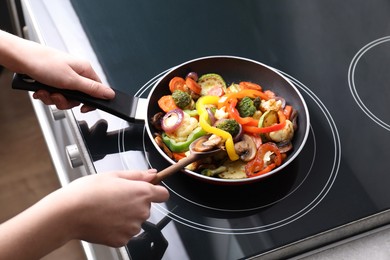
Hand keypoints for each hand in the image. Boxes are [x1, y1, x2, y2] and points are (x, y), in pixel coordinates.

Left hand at [0, 30, 114, 111]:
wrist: (20, 58)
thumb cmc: (44, 63)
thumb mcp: (72, 80)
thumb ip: (92, 89)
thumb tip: (110, 94)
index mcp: (85, 70)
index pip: (97, 90)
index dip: (91, 101)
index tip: (83, 108)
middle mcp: (75, 73)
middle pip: (79, 97)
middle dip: (66, 101)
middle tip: (58, 96)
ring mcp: (63, 77)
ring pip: (65, 97)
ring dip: (54, 99)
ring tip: (46, 92)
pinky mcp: (52, 80)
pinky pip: (55, 95)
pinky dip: (47, 95)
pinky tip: (41, 90)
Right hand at [60, 169, 168, 246]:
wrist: (68, 213)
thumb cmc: (88, 191)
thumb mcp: (114, 175)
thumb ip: (137, 175)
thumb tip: (153, 174)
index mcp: (142, 193)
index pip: (163, 194)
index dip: (155, 191)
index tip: (147, 190)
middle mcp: (141, 212)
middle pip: (146, 207)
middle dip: (135, 202)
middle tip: (115, 197)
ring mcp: (132, 228)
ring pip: (135, 221)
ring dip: (126, 216)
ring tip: (107, 209)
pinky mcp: (122, 240)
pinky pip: (125, 233)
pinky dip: (117, 228)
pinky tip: (104, 220)